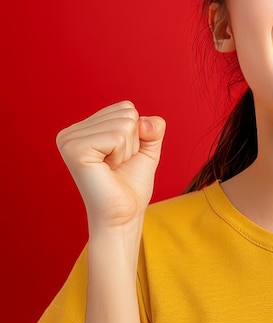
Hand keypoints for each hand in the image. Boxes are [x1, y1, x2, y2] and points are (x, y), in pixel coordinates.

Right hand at [56, 101, 165, 232]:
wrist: (124, 214)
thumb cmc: (131, 184)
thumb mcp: (147, 148)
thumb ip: (153, 127)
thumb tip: (145, 121)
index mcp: (83, 128)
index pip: (126, 108)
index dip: (135, 135)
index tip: (120, 157)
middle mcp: (71, 131)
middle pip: (127, 113)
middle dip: (133, 142)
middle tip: (117, 165)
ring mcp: (69, 140)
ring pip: (125, 124)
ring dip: (128, 150)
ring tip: (112, 168)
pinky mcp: (75, 150)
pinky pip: (118, 136)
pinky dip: (121, 155)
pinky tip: (108, 169)